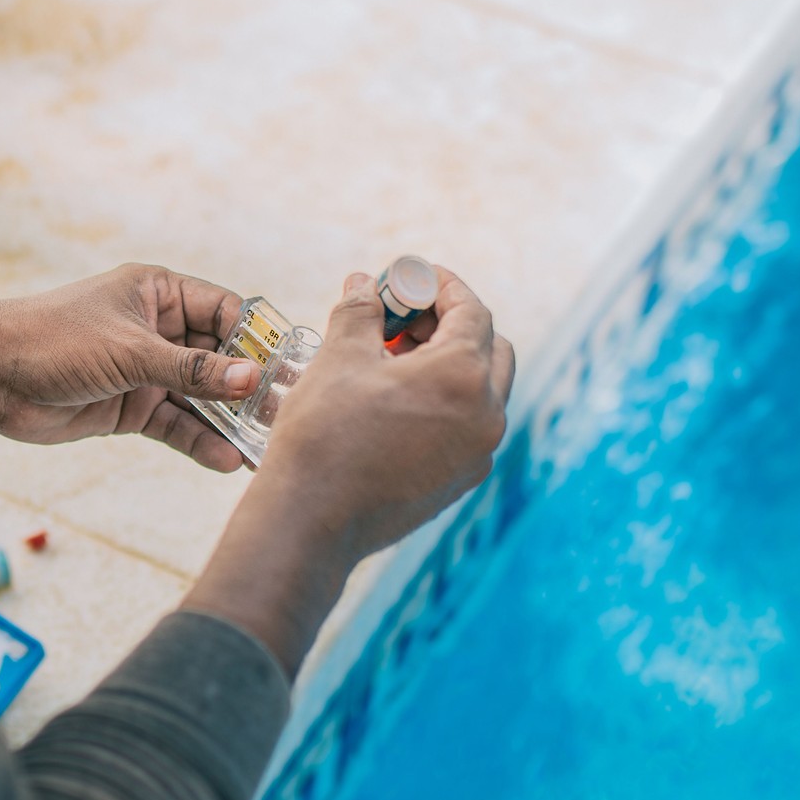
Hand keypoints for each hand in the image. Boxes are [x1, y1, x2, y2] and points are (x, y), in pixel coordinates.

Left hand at [0, 265, 260, 470]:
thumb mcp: (130, 351)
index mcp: (159, 294)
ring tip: (264, 445)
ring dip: (228, 420)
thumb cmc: (55, 340)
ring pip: (201, 396)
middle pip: (220, 357)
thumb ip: (192, 369)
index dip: (257, 339)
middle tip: (284, 415)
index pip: (226, 311)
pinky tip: (226, 460)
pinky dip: (199, 440)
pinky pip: (176, 424)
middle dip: (249, 386)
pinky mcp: (131, 407)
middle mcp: (158, 329)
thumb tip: (250, 379)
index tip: (289, 369)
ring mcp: (146, 370)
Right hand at [183, 267, 514, 673]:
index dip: (441, 286)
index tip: (411, 277)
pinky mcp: (460, 482)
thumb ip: (361, 311)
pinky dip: (444, 404)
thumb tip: (364, 284)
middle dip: (450, 325)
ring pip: (481, 392)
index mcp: (464, 375)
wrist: (310, 521)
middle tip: (402, 320)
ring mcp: (477, 454)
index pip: (472, 311)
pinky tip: (395, 403)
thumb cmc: (324, 434)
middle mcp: (486, 416)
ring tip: (390, 361)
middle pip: (489, 350)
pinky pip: (467, 428)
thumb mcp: (339, 357)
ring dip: (446, 365)